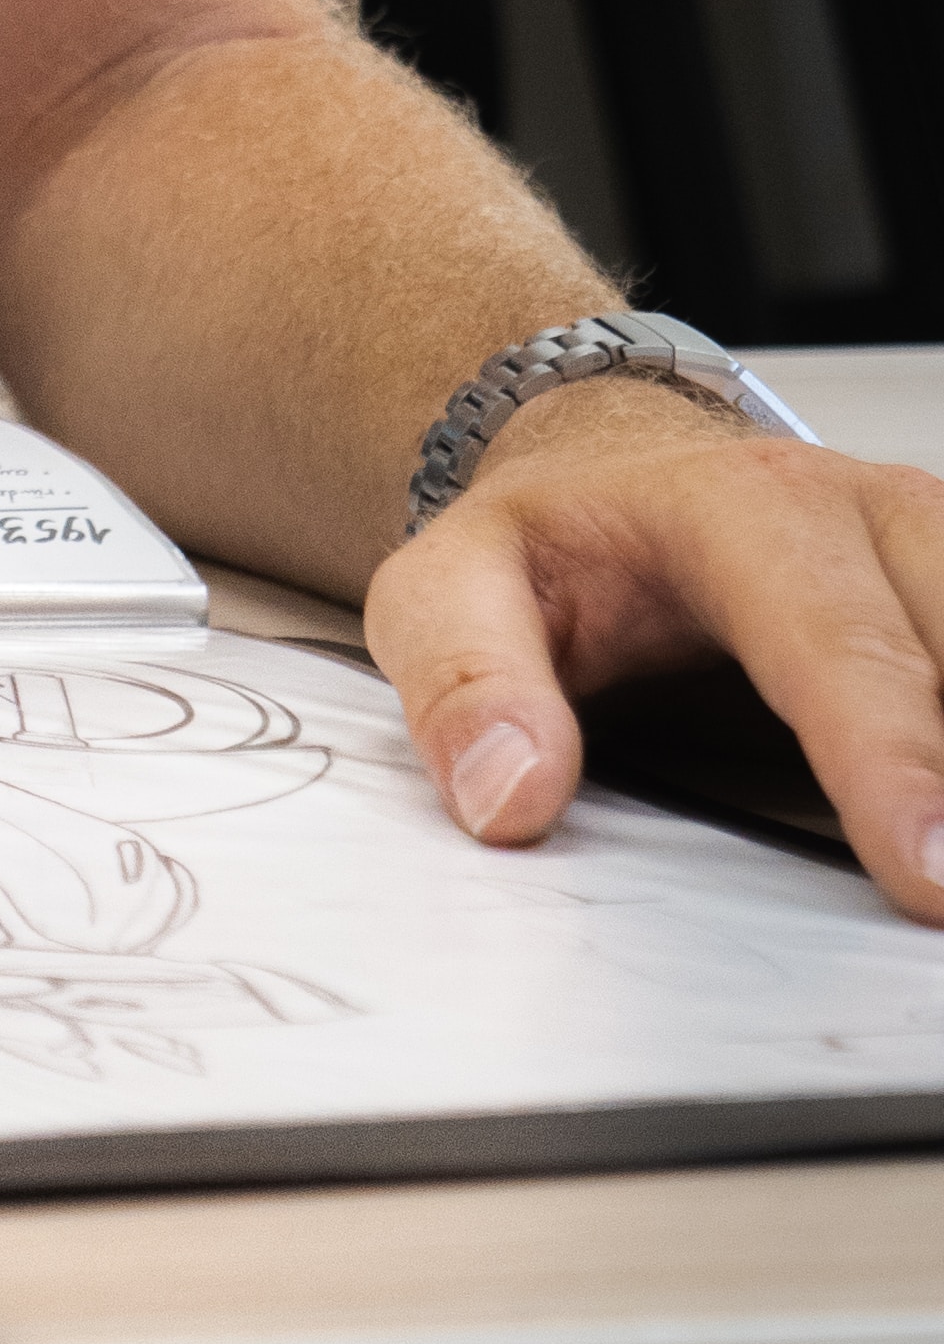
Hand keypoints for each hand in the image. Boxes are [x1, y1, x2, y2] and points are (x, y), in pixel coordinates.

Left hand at [362, 380, 943, 912]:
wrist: (610, 473)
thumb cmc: (552, 545)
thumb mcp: (449, 585)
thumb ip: (465, 681)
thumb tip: (510, 796)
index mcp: (742, 507)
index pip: (833, 636)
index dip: (890, 755)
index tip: (931, 870)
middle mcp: (869, 513)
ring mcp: (937, 550)